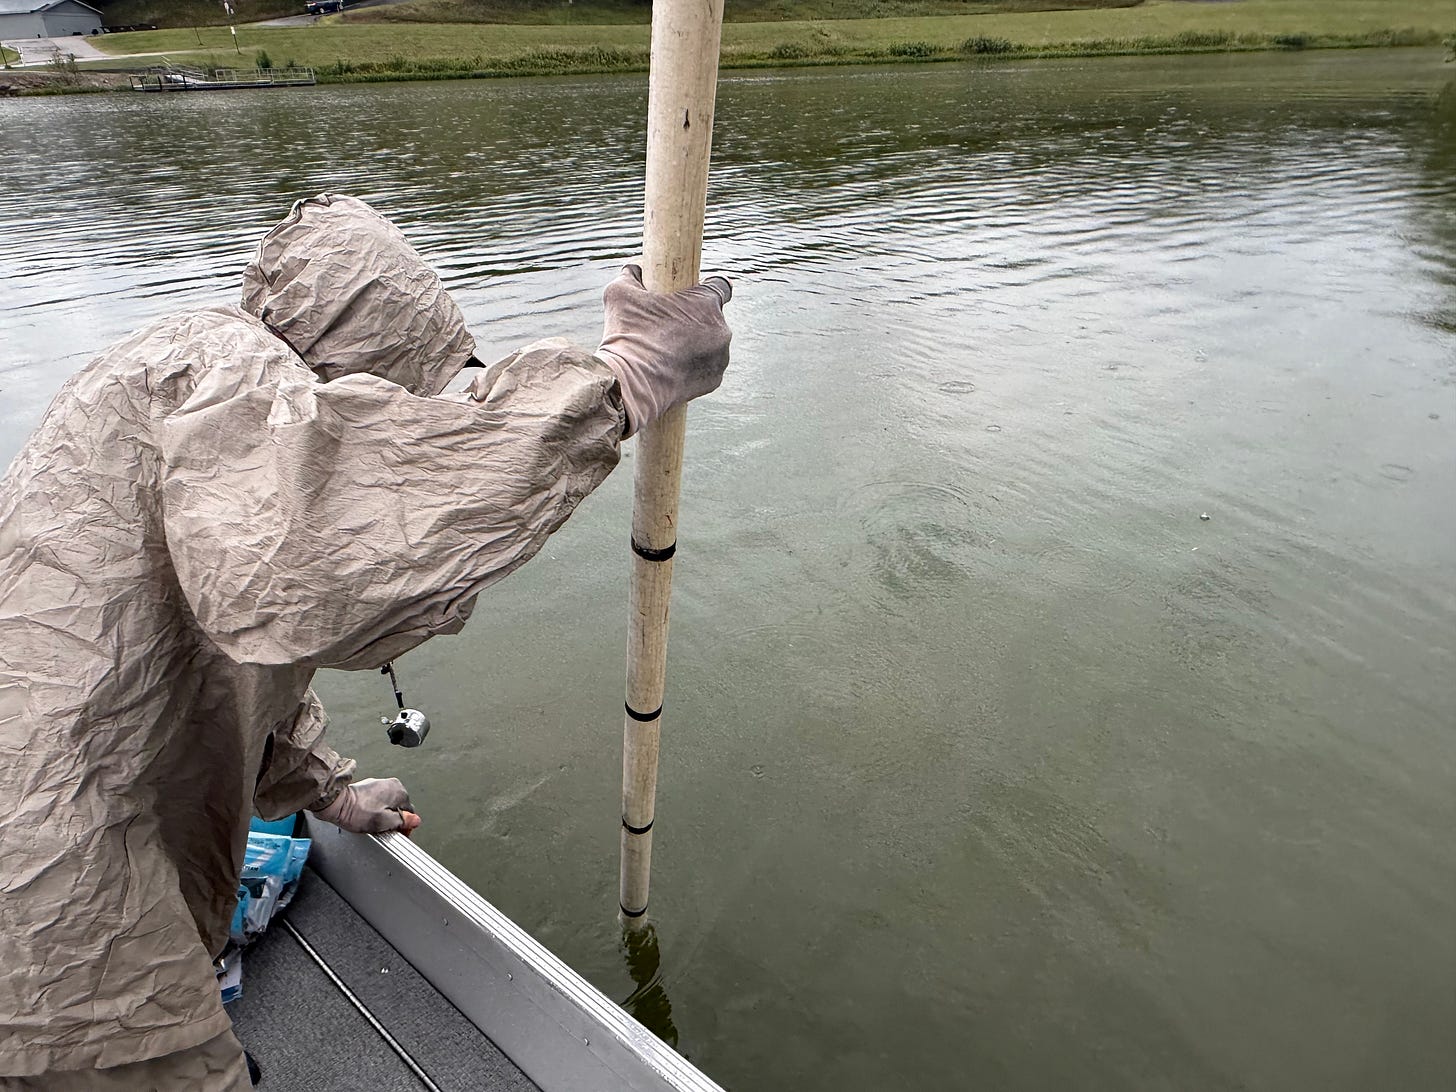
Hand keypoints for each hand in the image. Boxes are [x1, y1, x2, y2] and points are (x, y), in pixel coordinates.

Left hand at [312, 777, 420, 834]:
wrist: (336, 803)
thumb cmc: (357, 811)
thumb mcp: (384, 822)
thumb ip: (403, 821)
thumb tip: (415, 820)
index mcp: (398, 790)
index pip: (409, 812)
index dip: (404, 826)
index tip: (398, 834)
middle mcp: (390, 784)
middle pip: (399, 808)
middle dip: (393, 820)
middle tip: (383, 830)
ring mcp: (378, 784)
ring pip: (388, 805)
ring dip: (383, 815)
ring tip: (372, 823)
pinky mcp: (367, 788)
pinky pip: (377, 802)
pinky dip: (374, 810)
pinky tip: (365, 816)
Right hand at [595, 264, 732, 436]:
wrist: (630, 384)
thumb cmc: (628, 335)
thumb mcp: (620, 293)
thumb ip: (631, 275)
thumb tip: (633, 270)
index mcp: (707, 303)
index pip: (721, 286)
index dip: (706, 288)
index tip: (693, 294)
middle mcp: (722, 330)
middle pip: (713, 318)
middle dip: (695, 319)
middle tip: (668, 325)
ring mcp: (720, 358)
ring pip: (712, 344)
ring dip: (696, 344)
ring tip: (667, 349)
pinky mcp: (714, 382)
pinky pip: (707, 367)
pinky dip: (693, 366)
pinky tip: (671, 368)